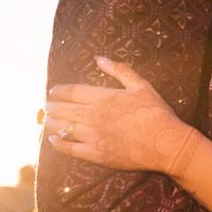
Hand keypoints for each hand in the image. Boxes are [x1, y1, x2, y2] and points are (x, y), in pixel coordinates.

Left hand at [42, 57, 197, 174]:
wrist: (165, 143)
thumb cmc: (156, 113)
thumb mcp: (141, 85)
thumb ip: (119, 70)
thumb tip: (98, 57)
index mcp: (103, 97)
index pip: (72, 91)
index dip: (59, 91)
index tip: (53, 91)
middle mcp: (93, 116)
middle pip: (63, 109)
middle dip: (51, 107)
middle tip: (47, 106)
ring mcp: (93, 136)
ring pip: (62, 128)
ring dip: (51, 123)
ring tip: (46, 121)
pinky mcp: (96, 154)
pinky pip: (69, 148)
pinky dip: (58, 143)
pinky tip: (52, 139)